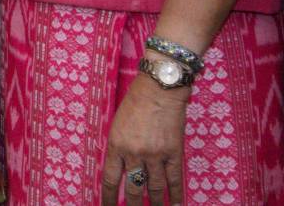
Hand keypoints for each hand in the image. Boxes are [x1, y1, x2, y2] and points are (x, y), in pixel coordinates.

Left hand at [100, 66, 186, 205]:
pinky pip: (175, 180)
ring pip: (154, 188)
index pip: (110, 179)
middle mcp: (134, 153)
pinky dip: (175, 195)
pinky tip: (175, 205)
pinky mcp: (174, 153)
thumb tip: (122, 167)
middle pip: (133, 188)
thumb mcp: (118, 123)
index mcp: (116, 145)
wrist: (159, 89)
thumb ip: (119, 146)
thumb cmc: (136, 101)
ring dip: (155, 204)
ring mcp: (155, 155)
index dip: (108, 197)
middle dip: (131, 205)